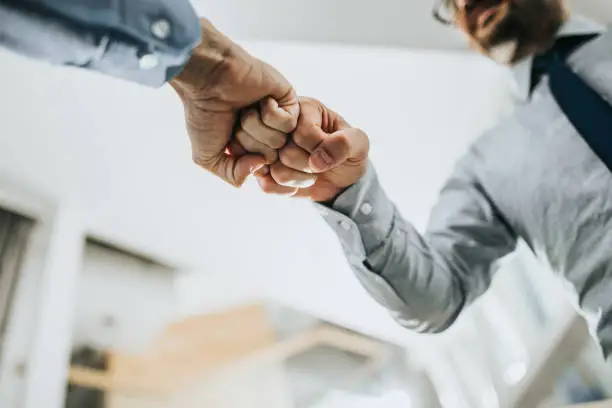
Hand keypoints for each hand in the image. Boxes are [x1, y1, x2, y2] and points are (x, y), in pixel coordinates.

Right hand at [171, 19, 298, 185]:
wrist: (208, 78)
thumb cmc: (204, 113)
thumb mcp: (207, 157)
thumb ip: (232, 175)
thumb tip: (261, 167)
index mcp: (252, 149)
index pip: (263, 173)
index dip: (246, 162)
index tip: (231, 143)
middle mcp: (268, 136)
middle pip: (271, 159)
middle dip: (248, 142)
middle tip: (235, 122)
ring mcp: (281, 119)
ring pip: (280, 141)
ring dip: (256, 126)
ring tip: (244, 109)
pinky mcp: (291, 102)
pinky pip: (289, 124)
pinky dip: (269, 114)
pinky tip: (260, 99)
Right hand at [239, 97, 368, 201]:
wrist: (342, 179)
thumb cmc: (349, 153)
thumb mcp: (359, 143)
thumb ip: (345, 143)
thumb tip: (317, 161)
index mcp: (304, 109)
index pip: (302, 132)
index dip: (319, 148)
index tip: (331, 150)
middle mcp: (280, 125)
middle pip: (285, 151)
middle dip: (309, 165)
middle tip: (320, 164)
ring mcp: (269, 148)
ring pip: (276, 170)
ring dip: (300, 178)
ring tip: (310, 173)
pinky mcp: (263, 170)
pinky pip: (266, 186)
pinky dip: (287, 190)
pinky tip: (298, 184)